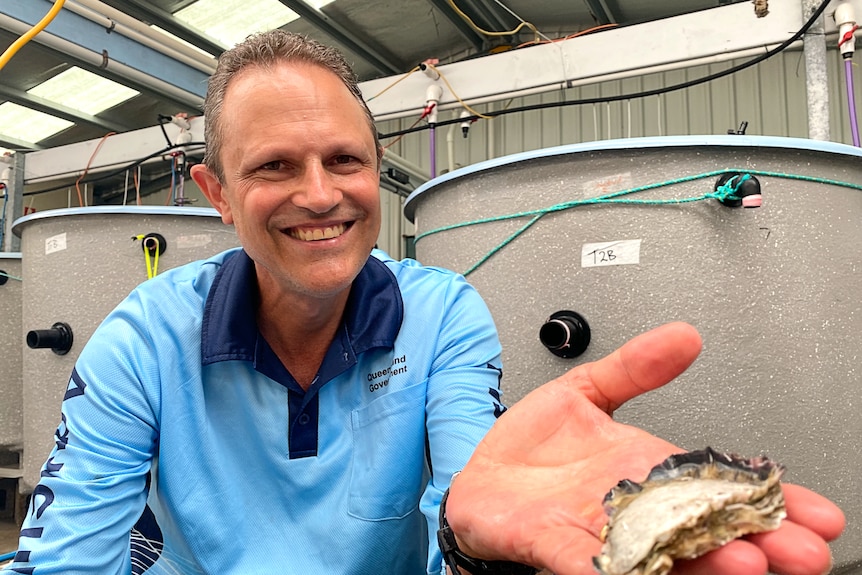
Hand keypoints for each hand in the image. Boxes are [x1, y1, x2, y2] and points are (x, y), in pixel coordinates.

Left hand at [446, 322, 844, 574]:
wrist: (482, 474)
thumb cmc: (534, 442)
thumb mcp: (586, 389)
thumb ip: (634, 367)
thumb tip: (685, 336)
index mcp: (648, 470)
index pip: (720, 486)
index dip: (767, 500)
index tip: (817, 513)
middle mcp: (633, 508)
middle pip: (705, 529)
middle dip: (756, 542)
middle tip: (800, 552)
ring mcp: (599, 532)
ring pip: (662, 554)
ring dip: (704, 562)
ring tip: (742, 562)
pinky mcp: (557, 547)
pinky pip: (589, 564)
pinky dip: (616, 572)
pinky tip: (645, 574)